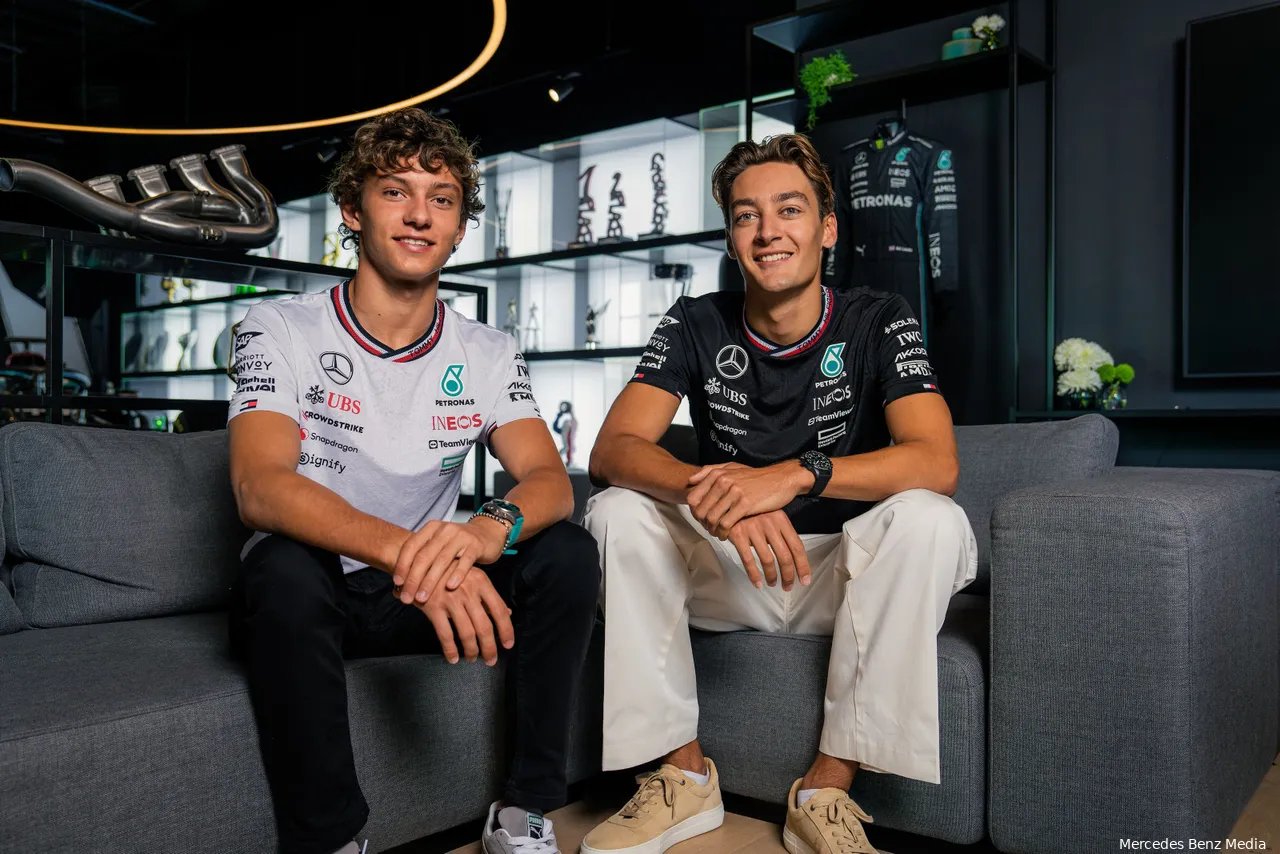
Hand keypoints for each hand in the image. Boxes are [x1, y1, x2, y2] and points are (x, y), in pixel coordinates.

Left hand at [392, 517, 507, 606]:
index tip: (397, 583)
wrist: (487, 533)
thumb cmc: (457, 545)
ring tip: (422, 598)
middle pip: (424, 556)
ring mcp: (461, 537)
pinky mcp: (476, 546)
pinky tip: (450, 587)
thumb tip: (398, 586)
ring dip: (430, 581)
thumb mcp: (438, 546)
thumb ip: (422, 560)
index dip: (402, 565)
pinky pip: (465, 561)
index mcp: (431, 529)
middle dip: (413, 579)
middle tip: (406, 597)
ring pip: (442, 560)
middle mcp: (444, 530)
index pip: (411, 546)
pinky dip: (457, 574)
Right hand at [419, 569, 514, 664]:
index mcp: (481, 582)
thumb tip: (508, 613)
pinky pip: (445, 634)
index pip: (499, 610)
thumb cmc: (450, 572)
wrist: (420, 563)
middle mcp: (468, 591)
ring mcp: (450, 600)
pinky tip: (453, 658)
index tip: (508, 645)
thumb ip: (489, 597)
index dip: (506, 630)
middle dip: (490, 647)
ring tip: (472, 659)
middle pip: (484, 626)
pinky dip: (450, 650)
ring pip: (466, 633)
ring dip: (471, 651)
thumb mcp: (473, 577)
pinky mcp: (433, 607)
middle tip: (491, 660)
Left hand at [687, 461, 811, 538]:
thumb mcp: (733, 468)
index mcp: (717, 474)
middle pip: (700, 510)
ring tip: (717, 533)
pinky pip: (726, 523)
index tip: (701, 518)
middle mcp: (723, 481)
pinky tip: (726, 535)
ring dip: (712, 530)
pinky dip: (723, 532)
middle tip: (709, 529)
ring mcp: (734, 492)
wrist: (781, 479)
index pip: (693, 498)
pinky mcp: (745, 504)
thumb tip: (691, 479)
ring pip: (711, 518)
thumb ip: (710, 471)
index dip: (694, 511)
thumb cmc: (756, 477)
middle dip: (702, 524)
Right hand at [724, 510, 811, 591]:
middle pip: (785, 556)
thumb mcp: (770, 516)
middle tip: (788, 586)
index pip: (797, 546)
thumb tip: (793, 558)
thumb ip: (781, 533)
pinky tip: (758, 583)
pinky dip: (754, 575)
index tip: (804, 579)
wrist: (726, 501)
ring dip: (772, 576)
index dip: (803, 566)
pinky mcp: (738, 534)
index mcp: (781, 518)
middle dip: (788, 575)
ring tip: (772, 583)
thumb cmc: (751, 512)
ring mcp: (753, 528)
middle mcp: (769, 523)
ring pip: (768, 560)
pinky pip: (748, 560)